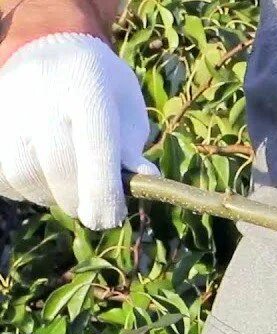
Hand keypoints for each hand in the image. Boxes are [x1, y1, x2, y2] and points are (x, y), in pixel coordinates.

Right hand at [0, 31, 157, 229]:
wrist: (51, 51)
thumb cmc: (102, 89)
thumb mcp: (126, 108)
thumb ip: (132, 146)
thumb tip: (142, 180)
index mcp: (88, 87)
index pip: (95, 147)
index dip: (102, 191)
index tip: (108, 219)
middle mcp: (43, 93)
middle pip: (58, 168)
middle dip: (79, 200)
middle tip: (91, 207)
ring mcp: (9, 107)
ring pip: (24, 176)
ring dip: (49, 196)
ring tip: (65, 186)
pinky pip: (1, 175)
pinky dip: (21, 188)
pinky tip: (40, 176)